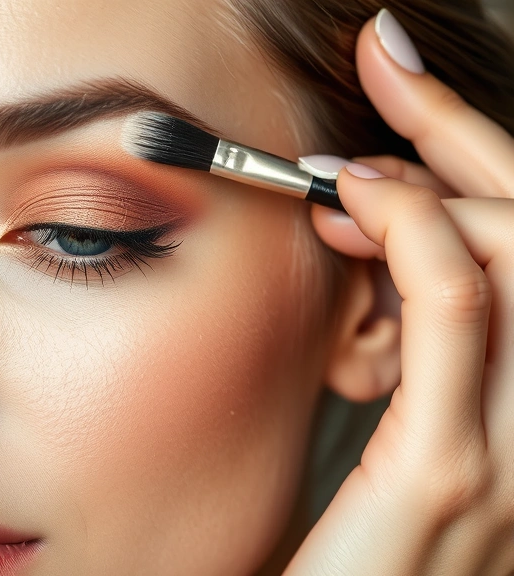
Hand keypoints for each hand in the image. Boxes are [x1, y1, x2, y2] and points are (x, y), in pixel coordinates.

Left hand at [295, 12, 513, 574]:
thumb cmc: (345, 562)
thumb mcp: (397, 457)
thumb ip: (414, 370)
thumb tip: (375, 263)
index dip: (483, 157)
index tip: (410, 85)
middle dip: (467, 147)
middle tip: (380, 105)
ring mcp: (513, 456)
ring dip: (435, 185)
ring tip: (354, 173)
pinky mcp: (445, 473)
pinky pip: (457, 315)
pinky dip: (418, 236)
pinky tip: (362, 210)